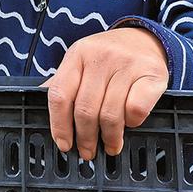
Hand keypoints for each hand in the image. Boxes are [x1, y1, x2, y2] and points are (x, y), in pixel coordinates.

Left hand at [41, 28, 167, 160]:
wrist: (145, 39)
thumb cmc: (108, 57)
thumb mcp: (82, 60)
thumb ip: (64, 82)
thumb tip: (41, 107)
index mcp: (78, 54)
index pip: (59, 94)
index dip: (59, 124)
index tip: (63, 144)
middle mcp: (101, 56)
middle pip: (85, 109)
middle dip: (85, 138)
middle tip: (87, 152)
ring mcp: (127, 64)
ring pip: (110, 114)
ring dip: (109, 137)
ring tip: (109, 146)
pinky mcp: (151, 74)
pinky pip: (136, 110)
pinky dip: (132, 123)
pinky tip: (129, 124)